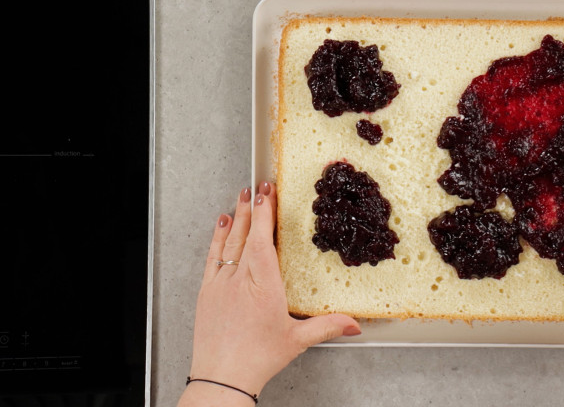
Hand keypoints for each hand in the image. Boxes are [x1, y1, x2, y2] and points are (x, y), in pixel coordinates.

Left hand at [179, 182, 360, 405]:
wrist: (221, 378)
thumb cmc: (257, 360)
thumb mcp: (297, 341)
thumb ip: (327, 326)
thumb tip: (354, 324)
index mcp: (264, 287)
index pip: (262, 241)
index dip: (264, 214)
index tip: (267, 194)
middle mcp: (240, 281)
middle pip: (246, 235)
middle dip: (252, 208)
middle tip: (257, 186)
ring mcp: (220, 284)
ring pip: (228, 242)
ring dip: (235, 217)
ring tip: (240, 196)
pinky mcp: (207, 292)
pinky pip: (212, 257)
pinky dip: (217, 237)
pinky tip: (220, 224)